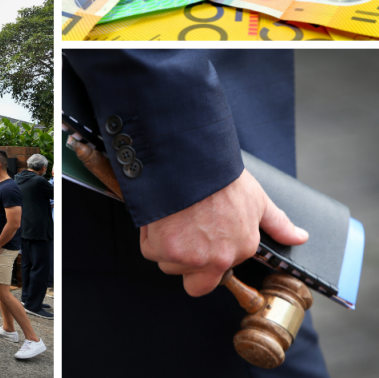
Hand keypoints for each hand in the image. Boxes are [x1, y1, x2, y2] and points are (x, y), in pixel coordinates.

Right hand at [139, 169, 308, 296]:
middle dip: (189, 269)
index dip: (210, 254)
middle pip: (195, 285)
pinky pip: (150, 249)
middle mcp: (216, 259)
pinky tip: (161, 217)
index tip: (203, 236)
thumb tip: (299, 238)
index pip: (221, 272)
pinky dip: (151, 235)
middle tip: (185, 241)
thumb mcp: (257, 199)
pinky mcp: (162, 249)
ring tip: (175, 220)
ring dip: (168, 247)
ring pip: (170, 264)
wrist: (188, 163)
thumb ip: (277, 223)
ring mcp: (188, 257)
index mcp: (241, 249)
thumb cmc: (220, 178)